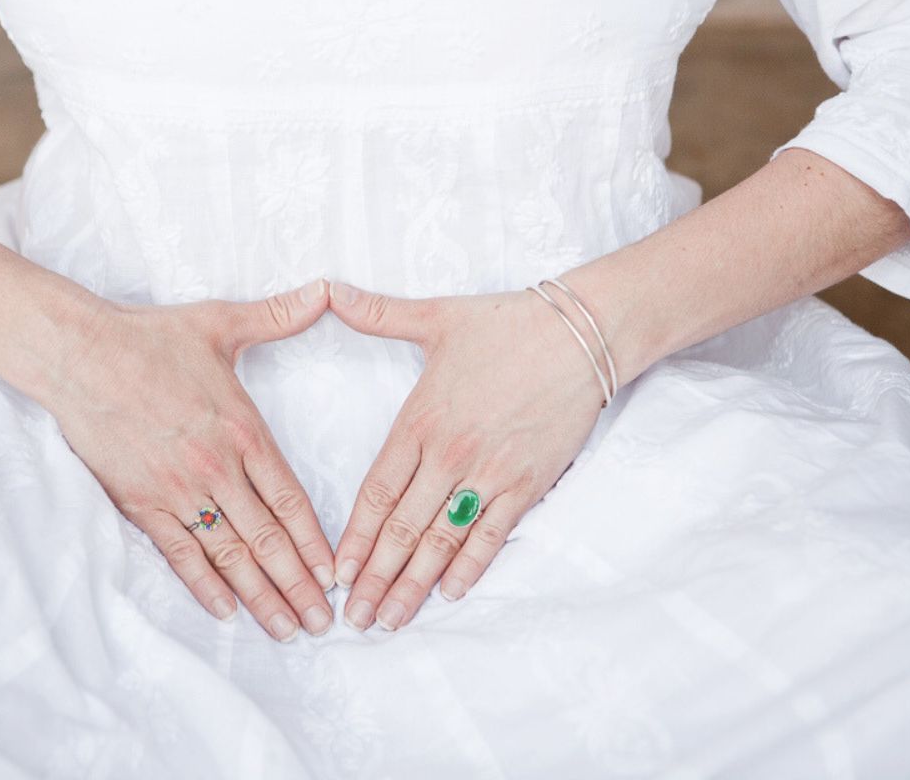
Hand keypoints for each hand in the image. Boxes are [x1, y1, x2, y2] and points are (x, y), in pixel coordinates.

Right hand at [48, 279, 335, 641]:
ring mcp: (177, 490)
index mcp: (243, 431)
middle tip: (323, 623)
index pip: (290, 502)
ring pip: (228, 555)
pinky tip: (226, 610)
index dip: (315, 544)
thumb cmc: (150, 338)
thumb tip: (326, 290)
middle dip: (298, 586)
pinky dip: (203, 584)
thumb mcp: (222, 323)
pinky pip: (178, 553)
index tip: (335, 576)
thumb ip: (280, 316)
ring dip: (260, 596)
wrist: (79, 354)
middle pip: (266, 540)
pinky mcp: (140, 501)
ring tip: (286, 629)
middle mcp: (216, 469)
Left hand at [327, 281, 605, 630]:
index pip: (376, 493)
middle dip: (375, 577)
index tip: (337, 571)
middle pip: (403, 529)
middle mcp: (449, 454)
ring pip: (442, 540)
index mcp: (419, 420)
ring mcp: (489, 473)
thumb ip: (376, 314)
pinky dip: (471, 566)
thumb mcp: (435, 316)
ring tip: (390, 619)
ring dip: (414, 584)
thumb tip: (327, 290)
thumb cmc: (507, 324)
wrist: (582, 333)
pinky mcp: (528, 483)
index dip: (355, 537)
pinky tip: (450, 593)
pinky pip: (493, 535)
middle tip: (353, 617)